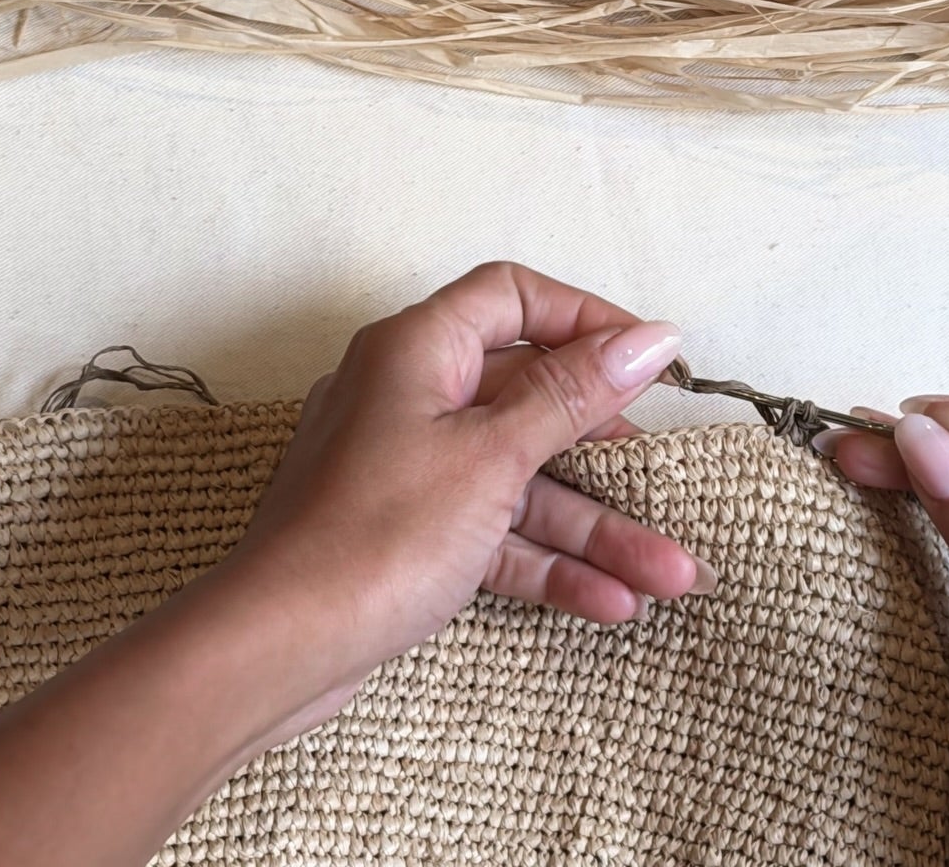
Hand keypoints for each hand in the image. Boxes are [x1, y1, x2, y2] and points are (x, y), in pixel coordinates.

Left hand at [0, 263, 711, 866]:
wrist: (275, 651)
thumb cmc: (379, 534)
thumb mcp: (493, 456)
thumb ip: (574, 394)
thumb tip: (652, 337)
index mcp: (417, 349)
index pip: (513, 296)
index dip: (585, 317)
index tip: (649, 360)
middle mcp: (410, 393)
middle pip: (529, 396)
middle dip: (606, 450)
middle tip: (663, 478)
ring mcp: (409, 465)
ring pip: (520, 478)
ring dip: (594, 526)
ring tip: (673, 575)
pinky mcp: (410, 529)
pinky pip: (493, 528)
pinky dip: (545, 560)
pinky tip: (611, 602)